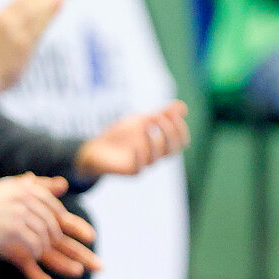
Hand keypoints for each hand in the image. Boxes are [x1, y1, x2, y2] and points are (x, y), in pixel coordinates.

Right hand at [0, 0, 70, 95]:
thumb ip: (17, 22)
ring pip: (36, 11)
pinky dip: (50, 14)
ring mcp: (15, 33)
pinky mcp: (24, 44)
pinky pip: (40, 26)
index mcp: (1, 17)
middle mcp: (7, 22)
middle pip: (31, 2)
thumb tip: (40, 12)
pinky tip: (60, 4)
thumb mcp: (2, 35)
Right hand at [0, 174, 68, 254]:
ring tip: (40, 251)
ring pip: (44, 232)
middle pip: (49, 218)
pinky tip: (32, 255)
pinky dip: (36, 251)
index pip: (50, 202)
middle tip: (51, 244)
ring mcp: (19, 213)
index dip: (57, 217)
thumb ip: (27, 185)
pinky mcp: (12, 229)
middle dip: (53, 234)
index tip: (56, 228)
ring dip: (44, 244)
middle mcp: (23, 197)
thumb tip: (53, 181)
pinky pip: (34, 243)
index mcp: (22, 187)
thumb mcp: (3, 188)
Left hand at [0, 192, 101, 278]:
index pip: (70, 225)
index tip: (91, 236)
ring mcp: (32, 248)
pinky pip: (29, 269)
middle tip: (101, 267)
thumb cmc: (2, 201)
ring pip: (53, 259)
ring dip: (65, 266)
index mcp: (48, 221)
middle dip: (83, 255)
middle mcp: (44, 237)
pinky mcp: (18, 257)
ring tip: (78, 271)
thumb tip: (62, 183)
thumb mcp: (21, 191)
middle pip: (68, 247)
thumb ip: (41, 188)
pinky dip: (37, 276)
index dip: (80, 230)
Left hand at [74, 101, 190, 178]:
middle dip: (169, 131)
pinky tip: (135, 143)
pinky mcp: (131, 171)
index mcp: (162, 145)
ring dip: (154, 139)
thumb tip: (182, 107)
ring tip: (144, 124)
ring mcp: (144, 164)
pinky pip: (140, 166)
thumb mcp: (141, 120)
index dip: (180, 128)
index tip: (172, 113)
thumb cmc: (121, 134)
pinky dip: (140, 154)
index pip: (181, 141)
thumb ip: (160, 114)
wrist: (96, 147)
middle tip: (157, 117)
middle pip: (174, 150)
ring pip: (158, 157)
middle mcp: (156, 156)